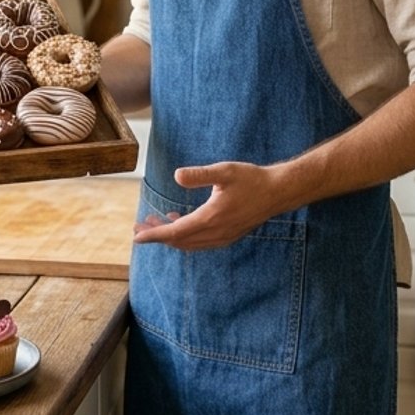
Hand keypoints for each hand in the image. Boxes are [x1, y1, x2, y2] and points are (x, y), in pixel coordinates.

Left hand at [131, 161, 280, 250]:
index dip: (154, 235)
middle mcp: (215, 233)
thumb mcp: (224, 171)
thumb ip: (199, 174)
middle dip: (157, 235)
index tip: (136, 236)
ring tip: (154, 221)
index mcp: (211, 218)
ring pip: (189, 244)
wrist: (277, 192)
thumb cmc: (251, 179)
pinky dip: (185, 236)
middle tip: (139, 225)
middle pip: (179, 241)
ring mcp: (222, 237)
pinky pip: (200, 243)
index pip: (175, 232)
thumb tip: (177, 175)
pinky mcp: (228, 236)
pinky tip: (180, 221)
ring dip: (170, 236)